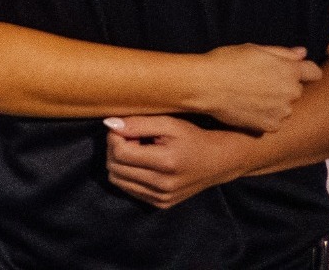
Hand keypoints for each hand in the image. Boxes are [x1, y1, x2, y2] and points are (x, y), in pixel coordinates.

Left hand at [104, 114, 257, 208]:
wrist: (218, 162)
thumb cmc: (193, 139)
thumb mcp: (169, 124)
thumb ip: (137, 123)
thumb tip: (109, 124)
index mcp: (166, 163)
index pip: (119, 153)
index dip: (115, 138)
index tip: (125, 129)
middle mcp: (163, 185)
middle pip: (114, 167)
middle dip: (115, 149)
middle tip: (132, 139)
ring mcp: (162, 198)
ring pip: (117, 180)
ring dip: (120, 163)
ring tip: (138, 151)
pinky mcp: (161, 204)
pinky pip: (128, 189)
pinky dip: (128, 174)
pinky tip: (143, 164)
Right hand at [190, 44, 320, 131]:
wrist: (203, 85)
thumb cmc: (224, 62)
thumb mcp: (253, 49)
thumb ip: (282, 52)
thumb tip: (301, 53)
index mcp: (289, 70)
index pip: (314, 72)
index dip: (302, 70)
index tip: (290, 71)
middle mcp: (291, 92)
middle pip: (296, 89)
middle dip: (283, 86)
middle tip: (257, 82)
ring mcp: (281, 111)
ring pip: (285, 106)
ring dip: (274, 102)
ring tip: (249, 96)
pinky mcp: (270, 126)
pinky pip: (274, 121)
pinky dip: (264, 116)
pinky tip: (247, 108)